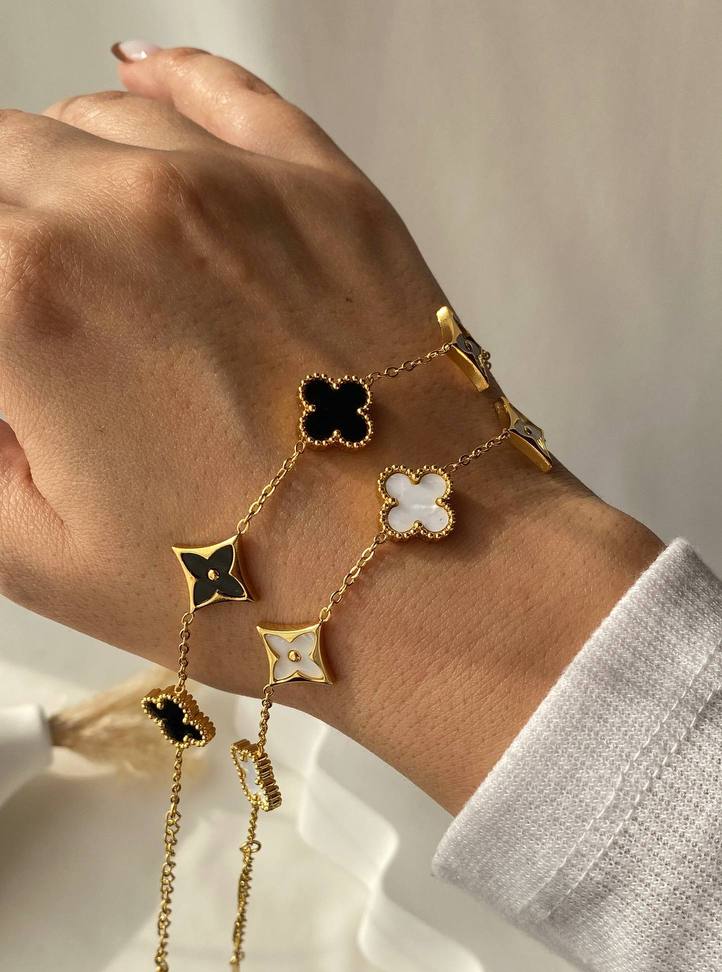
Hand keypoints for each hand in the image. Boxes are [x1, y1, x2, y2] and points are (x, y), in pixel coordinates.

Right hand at [0, 47, 662, 809]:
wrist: (433, 584)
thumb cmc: (255, 590)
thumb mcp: (38, 556)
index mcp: (28, 300)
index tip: (12, 364)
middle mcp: (121, 208)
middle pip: (2, 164)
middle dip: (3, 244)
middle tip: (39, 328)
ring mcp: (231, 182)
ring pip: (90, 120)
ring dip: (64, 178)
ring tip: (90, 263)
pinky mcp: (320, 183)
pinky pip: (211, 86)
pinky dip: (156, 89)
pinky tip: (136, 92)